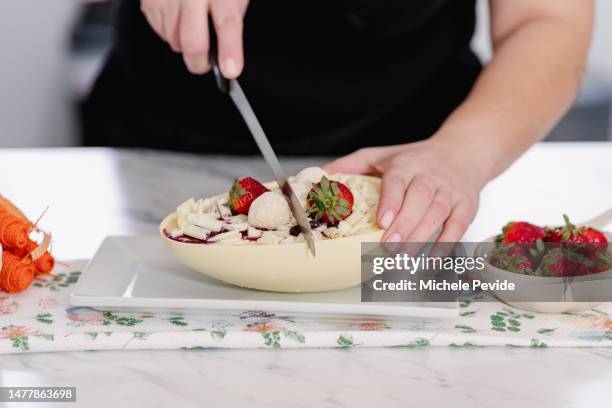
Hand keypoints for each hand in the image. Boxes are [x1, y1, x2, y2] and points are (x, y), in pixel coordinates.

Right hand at [141, 0, 248, 75]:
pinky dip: (171, 31)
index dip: (230, 50)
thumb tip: (226, 59)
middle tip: (206, 63)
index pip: (227, 23)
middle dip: (200, 63)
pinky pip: (161, 33)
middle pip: (193, 43)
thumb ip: (229, 22)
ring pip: (175, 42)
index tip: (230, 71)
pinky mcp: (150, 2)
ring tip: (192, 23)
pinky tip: (177, 14)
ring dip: (184, 43)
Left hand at [324, 138, 489, 243]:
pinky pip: (459, 225)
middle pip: (420, 199)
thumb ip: (353, 164)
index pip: (399, 180)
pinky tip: (432, 259)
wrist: (462, 152)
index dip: (391, 200)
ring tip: (404, 257)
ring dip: (422, 237)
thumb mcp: (383, 155)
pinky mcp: (467, 205)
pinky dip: (447, 243)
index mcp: (407, 164)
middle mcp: (431, 176)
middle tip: (388, 247)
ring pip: (439, 213)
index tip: (382, 221)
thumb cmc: (415, 159)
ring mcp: (451, 191)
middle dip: (405, 225)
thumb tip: (322, 176)